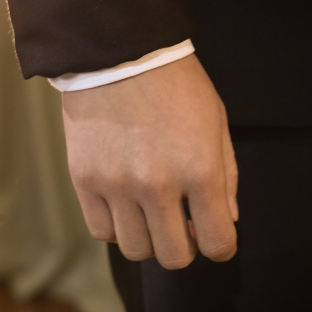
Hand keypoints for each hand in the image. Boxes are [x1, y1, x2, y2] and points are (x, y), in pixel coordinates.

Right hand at [62, 54, 238, 268]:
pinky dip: (116, 227)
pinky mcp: (85, 180)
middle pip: (173, 257)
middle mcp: (157, 186)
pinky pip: (101, 231)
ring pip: (135, 249)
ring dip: (147, 239)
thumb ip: (226, 176)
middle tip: (180, 225)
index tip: (213, 235)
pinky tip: (122, 205)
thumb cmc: (174, 85)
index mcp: (200, 170)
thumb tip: (226, 220)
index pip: (218, 244)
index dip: (220, 246)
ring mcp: (117, 186)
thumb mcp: (215, 123)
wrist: (117, 54)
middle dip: (183, 247)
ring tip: (148, 214)